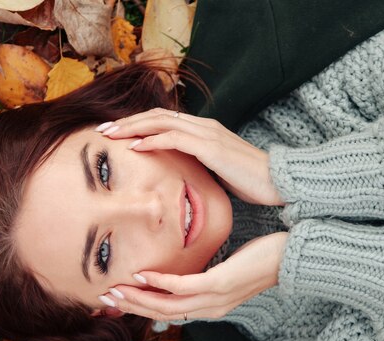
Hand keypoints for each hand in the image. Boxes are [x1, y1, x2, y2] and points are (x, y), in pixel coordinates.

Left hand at [98, 108, 285, 206]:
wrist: (280, 182)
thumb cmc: (251, 180)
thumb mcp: (218, 170)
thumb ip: (198, 165)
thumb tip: (180, 173)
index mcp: (204, 130)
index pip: (164, 120)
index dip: (138, 124)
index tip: (116, 134)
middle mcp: (204, 126)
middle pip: (157, 115)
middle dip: (127, 121)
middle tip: (102, 130)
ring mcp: (208, 134)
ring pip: (161, 122)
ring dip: (132, 127)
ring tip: (110, 135)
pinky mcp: (211, 147)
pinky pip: (175, 139)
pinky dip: (152, 140)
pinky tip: (134, 146)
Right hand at [99, 232, 288, 320]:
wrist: (290, 258)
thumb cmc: (257, 261)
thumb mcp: (225, 272)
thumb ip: (201, 278)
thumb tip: (180, 274)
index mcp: (208, 308)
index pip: (167, 313)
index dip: (139, 309)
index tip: (117, 300)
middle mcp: (208, 309)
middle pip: (161, 314)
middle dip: (131, 306)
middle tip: (105, 297)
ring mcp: (213, 299)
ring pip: (167, 305)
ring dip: (138, 297)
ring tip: (116, 288)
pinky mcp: (218, 284)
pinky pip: (182, 286)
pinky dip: (159, 282)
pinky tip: (142, 273)